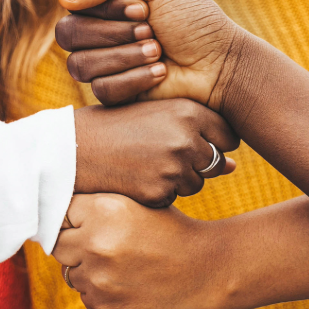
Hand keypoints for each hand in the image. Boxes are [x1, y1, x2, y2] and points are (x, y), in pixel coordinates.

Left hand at [52, 194, 217, 308]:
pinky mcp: (103, 305)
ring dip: (86, 270)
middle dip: (75, 244)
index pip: (60, 212)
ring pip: (70, 272)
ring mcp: (98, 277)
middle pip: (58, 244)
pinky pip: (84, 295)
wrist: (206, 269)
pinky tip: (126, 283)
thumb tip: (51, 208)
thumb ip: (95, 205)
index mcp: (104, 209)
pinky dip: (99, 291)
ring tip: (121, 265)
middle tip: (106, 245)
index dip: (73, 218)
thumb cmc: (169, 231)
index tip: (86, 222)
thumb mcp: (135, 204)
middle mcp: (96, 242)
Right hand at [57, 0, 253, 105]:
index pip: (74, 7)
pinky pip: (101, 90)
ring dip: (127, 56)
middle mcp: (97, 35)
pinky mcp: (114, 95)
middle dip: (116, 33)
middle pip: (68, 35)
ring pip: (81, 65)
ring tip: (158, 53)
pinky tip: (160, 74)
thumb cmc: (193, 20)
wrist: (221, 64)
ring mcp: (104, 66)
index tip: (145, 9)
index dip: (108, 10)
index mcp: (103, 5)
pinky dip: (135, 79)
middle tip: (152, 32)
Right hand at [72, 99, 237, 208]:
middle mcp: (186, 138)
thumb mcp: (156, 116)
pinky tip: (136, 176)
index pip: (228, 135)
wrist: (75, 147)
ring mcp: (173, 168)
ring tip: (145, 162)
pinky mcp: (159, 192)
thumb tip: (233, 167)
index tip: (192, 141)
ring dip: (177, 179)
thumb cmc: (117, 126)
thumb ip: (197, 133)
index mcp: (188, 111)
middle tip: (161, 152)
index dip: (213, 140)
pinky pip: (173, 198)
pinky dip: (158, 192)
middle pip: (215, 162)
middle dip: (195, 162)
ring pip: (196, 183)